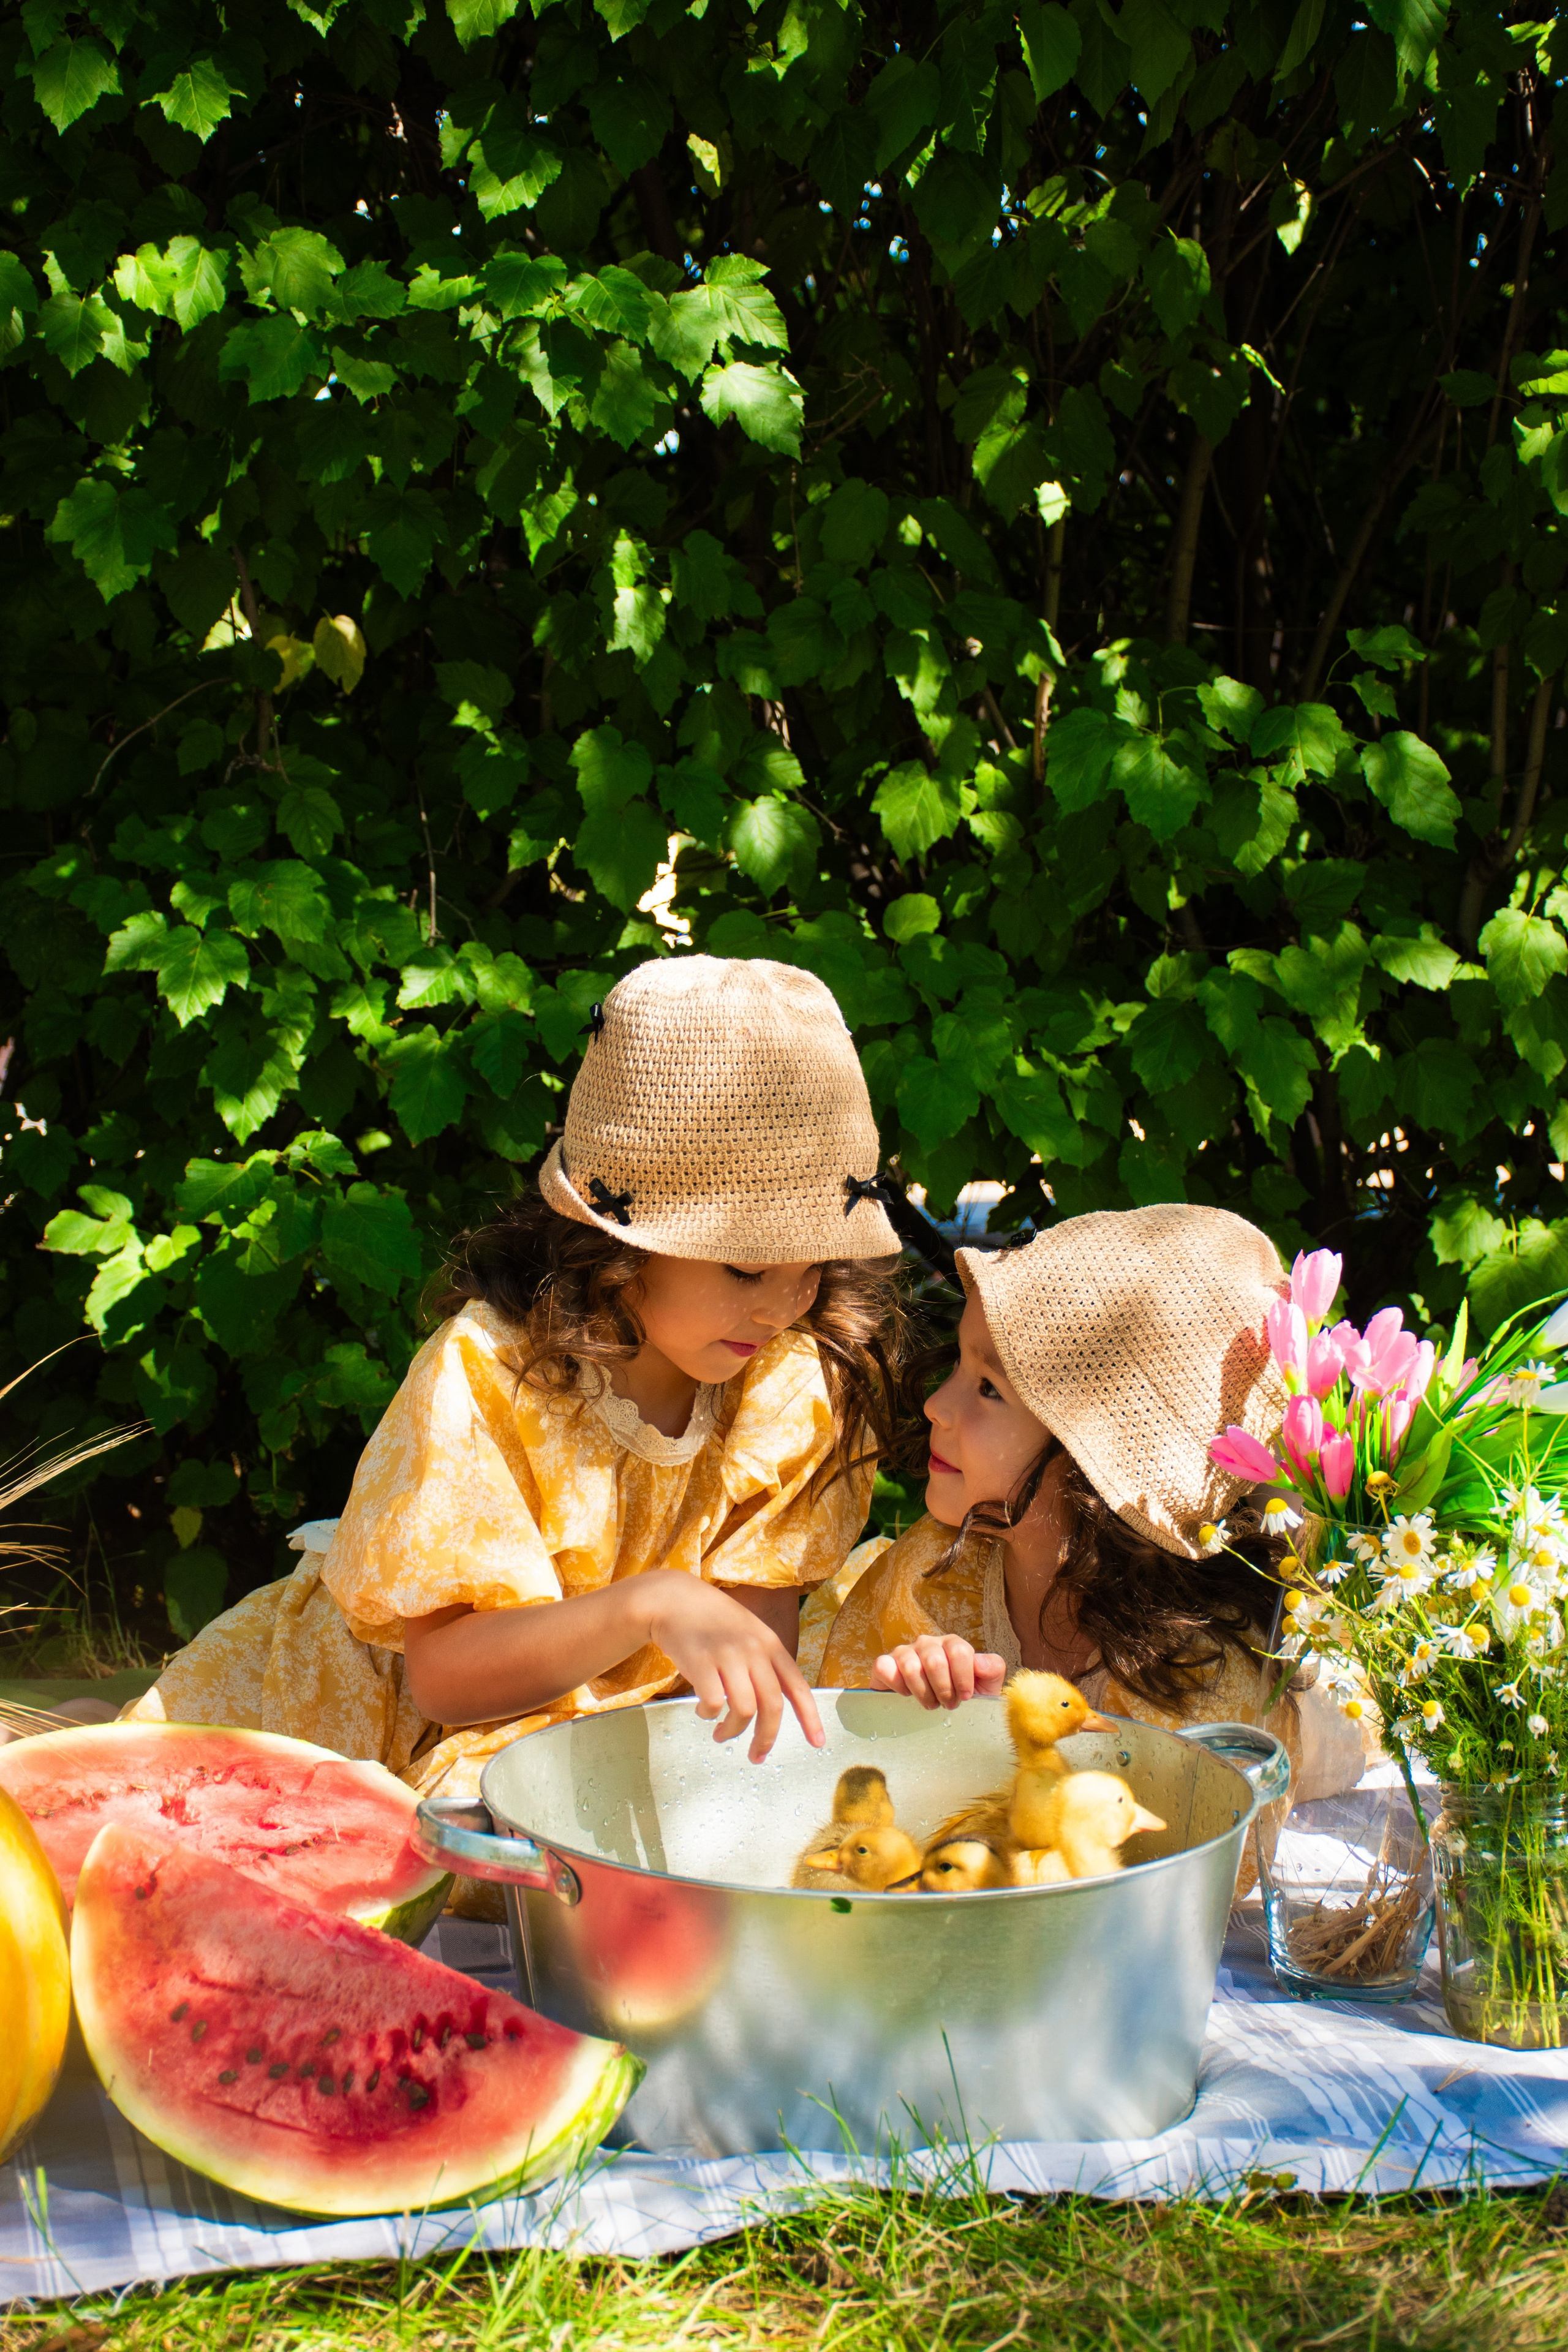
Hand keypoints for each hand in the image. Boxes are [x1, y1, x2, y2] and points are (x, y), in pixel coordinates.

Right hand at [641, 1572, 823, 1762]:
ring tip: (722, 1734)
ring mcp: (728, 1655)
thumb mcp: (750, 1632)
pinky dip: (708, 1716)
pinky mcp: (701, 1662)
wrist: (674, 1598)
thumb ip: (765, 1662)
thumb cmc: (713, 1620)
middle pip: (772, 1706)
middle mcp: (754, 1650)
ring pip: (744, 1710)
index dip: (810, 1718)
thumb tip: (775, 1704)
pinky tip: (702, 1712)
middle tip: (757, 1756)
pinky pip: (713, 1704)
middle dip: (766, 1738)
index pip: (798, 1686)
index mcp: (771, 1644)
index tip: (818, 1743)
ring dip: (733, 1731)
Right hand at [871, 1635, 1006, 1709]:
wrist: (933, 1712)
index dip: (963, 1679)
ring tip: (931, 1703)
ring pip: (911, 1666)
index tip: (965, 1697)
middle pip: (935, 1661)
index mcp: (952, 1644)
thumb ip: (992, 1669)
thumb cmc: (959, 1696)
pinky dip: (897, 1685)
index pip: (959, 1651)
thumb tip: (980, 1663)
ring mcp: (904, 1652)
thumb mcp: (986, 1686)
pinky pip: (884, 1667)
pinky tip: (905, 1695)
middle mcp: (927, 1644)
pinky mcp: (884, 1664)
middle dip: (944, 1690)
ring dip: (923, 1693)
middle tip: (948, 1704)